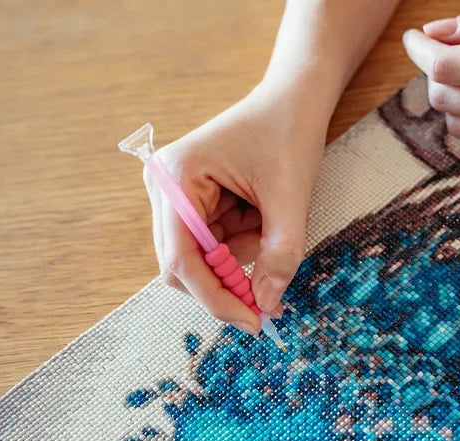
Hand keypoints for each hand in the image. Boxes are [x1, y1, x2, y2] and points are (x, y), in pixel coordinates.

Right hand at [145, 82, 325, 332]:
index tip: (252, 322)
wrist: (294, 99)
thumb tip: (266, 305)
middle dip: (226, 284)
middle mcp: (165, 188)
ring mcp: (176, 196)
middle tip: (269, 300)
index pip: (181, 258)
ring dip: (240, 258)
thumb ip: (280, 254)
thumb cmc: (289, 134)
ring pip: (202, 260)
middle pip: (182, 265)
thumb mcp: (291, 197)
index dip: (215, 298)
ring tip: (272, 221)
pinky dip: (243, 245)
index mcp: (176, 177)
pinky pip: (215, 245)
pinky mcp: (194, 203)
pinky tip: (262, 216)